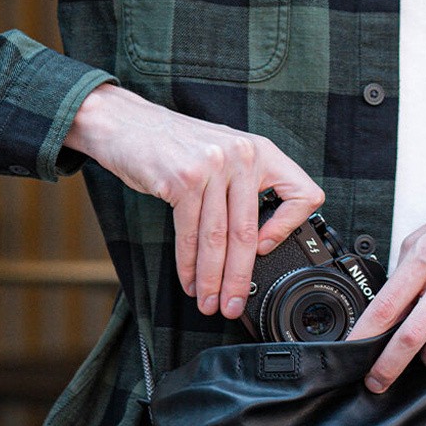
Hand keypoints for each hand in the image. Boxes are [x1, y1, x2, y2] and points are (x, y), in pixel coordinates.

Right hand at [64, 82, 324, 319]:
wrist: (124, 122)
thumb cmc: (174, 144)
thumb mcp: (223, 154)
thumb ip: (242, 187)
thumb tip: (257, 242)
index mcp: (261, 151)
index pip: (302, 193)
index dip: (291, 227)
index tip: (269, 248)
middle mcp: (242, 156)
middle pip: (248, 231)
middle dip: (240, 277)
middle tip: (234, 304)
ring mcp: (212, 167)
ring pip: (217, 239)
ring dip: (212, 279)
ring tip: (209, 302)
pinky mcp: (183, 179)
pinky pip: (190, 234)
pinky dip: (188, 264)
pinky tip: (189, 280)